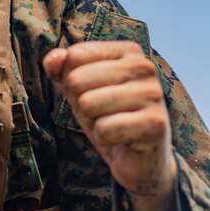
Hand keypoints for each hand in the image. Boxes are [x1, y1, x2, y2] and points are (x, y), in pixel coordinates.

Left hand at [43, 41, 176, 199]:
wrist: (140, 159)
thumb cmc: (108, 116)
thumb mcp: (79, 89)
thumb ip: (61, 69)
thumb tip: (54, 58)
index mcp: (129, 51)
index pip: (75, 55)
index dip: (72, 82)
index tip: (94, 94)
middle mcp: (144, 67)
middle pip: (77, 80)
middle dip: (81, 104)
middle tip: (103, 114)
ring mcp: (153, 94)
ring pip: (88, 104)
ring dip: (93, 122)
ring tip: (112, 125)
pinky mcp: (155, 123)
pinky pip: (103, 129)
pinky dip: (105, 139)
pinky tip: (122, 139)